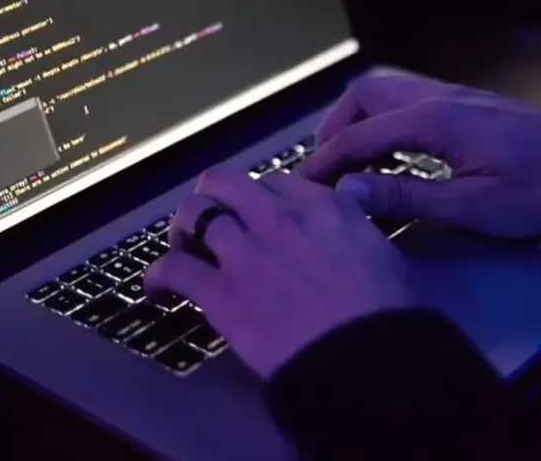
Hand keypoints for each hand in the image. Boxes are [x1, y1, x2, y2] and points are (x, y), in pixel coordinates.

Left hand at [144, 167, 413, 378]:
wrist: (362, 358)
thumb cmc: (385, 310)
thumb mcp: (381, 249)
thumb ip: (356, 217)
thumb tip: (351, 191)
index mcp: (320, 206)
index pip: (276, 182)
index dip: (262, 198)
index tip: (260, 215)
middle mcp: (278, 217)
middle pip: (225, 183)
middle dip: (214, 197)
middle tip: (213, 220)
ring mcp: (246, 252)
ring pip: (195, 215)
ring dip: (184, 229)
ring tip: (184, 247)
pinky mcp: (221, 292)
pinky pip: (173, 270)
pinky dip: (156, 277)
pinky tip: (155, 289)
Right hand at [297, 74, 540, 236]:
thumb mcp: (471, 206)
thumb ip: (406, 197)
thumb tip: (348, 194)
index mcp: (434, 121)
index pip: (358, 137)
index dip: (323, 163)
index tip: (299, 188)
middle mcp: (440, 98)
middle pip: (366, 97)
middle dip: (336, 130)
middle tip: (326, 170)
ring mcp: (458, 98)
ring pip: (389, 93)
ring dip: (361, 123)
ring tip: (352, 164)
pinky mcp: (473, 106)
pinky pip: (412, 102)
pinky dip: (387, 123)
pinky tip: (395, 154)